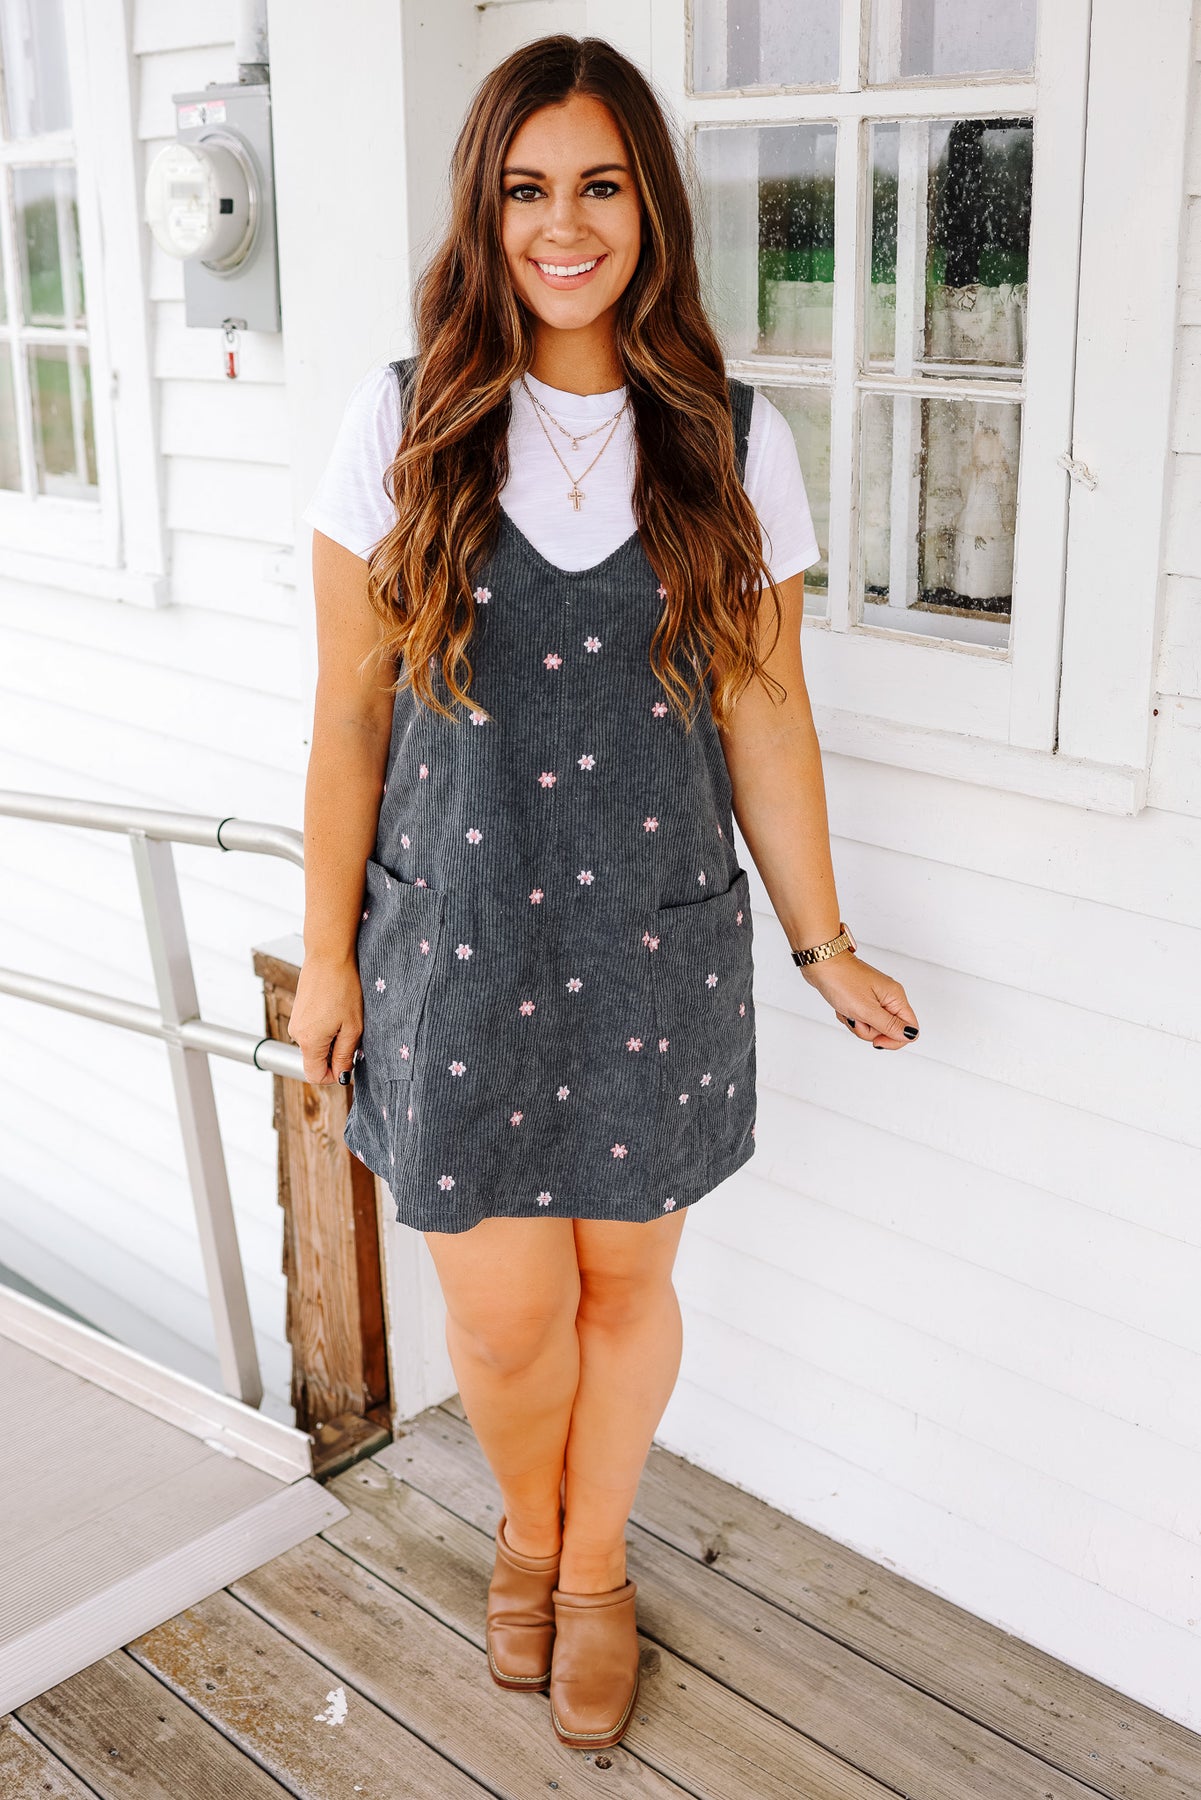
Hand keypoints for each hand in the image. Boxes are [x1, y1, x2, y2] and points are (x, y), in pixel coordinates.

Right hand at [288, 951, 363, 1084]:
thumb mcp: (353, 1027)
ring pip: (316, 1044)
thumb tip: (342, 1076)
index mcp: (309, 1042)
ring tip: (347, 1017)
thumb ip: (345, 1055)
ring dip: (333, 1038)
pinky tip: (338, 1008)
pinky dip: (327, 1026)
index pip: (315, 1075)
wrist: (329, 955)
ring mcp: (296, 1021)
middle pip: (316, 1059)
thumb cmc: (344, 987)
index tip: (350, 1062)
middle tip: (354, 1033)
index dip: (335, 1075)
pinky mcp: (299, 1010)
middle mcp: (297, 1034)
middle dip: (336, 1054)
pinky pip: (313, 1029)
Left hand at [800, 951, 918, 1049]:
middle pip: (888, 1030)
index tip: (877, 1040)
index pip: (910, 1029)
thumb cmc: (841, 979)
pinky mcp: (862, 999)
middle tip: (857, 1017)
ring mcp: (875, 998)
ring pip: (872, 1026)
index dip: (894, 1040)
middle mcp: (888, 997)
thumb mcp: (866, 1009)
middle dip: (868, 1030)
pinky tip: (842, 1007)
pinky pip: (860, 1018)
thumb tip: (910, 1035)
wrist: (821, 963)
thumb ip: (889, 1025)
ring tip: (848, 1010)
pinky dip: (849, 1017)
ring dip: (856, 1023)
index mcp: (895, 997)